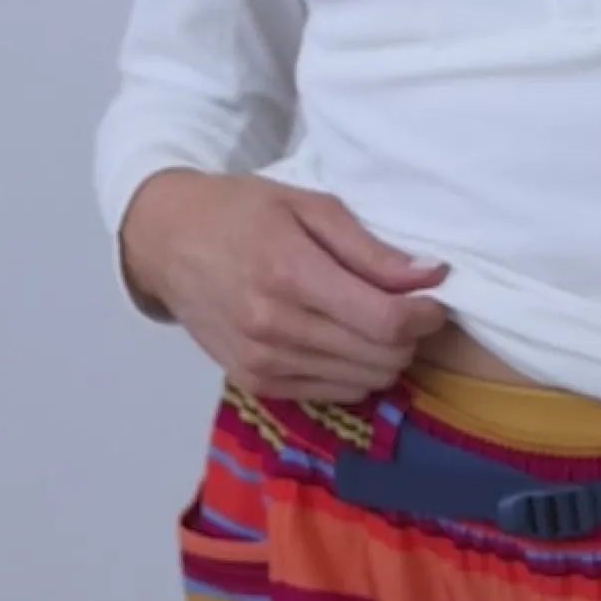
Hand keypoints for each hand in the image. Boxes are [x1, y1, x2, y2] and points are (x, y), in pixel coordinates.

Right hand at [118, 169, 454, 403]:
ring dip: (384, 356)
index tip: (434, 298)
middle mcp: (274, 326)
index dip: (425, 316)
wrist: (167, 241)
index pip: (385, 321)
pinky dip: (353, 372)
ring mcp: (261, 362)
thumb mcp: (309, 206)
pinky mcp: (254, 383)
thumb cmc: (241, 212)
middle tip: (408, 306)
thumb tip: (431, 275)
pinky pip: (331, 394)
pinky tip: (346, 340)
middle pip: (379, 356)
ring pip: (361, 381)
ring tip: (375, 321)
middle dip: (409, 336)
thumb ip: (371, 248)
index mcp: (290, 273)